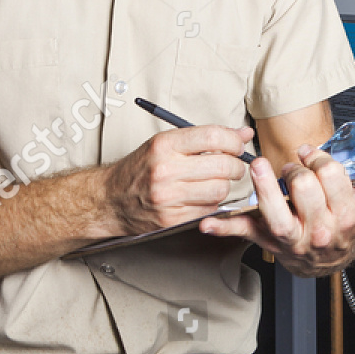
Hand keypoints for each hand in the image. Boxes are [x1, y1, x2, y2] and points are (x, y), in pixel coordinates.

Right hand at [98, 125, 251, 236]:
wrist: (111, 199)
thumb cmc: (141, 168)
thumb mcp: (166, 142)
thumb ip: (205, 137)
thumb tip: (244, 134)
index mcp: (164, 145)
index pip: (213, 137)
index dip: (234, 141)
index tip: (238, 144)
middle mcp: (165, 170)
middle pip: (222, 166)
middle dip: (236, 166)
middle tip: (233, 165)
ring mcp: (168, 197)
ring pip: (219, 190)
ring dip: (224, 186)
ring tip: (214, 181)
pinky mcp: (172, 219)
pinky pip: (209, 209)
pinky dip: (212, 203)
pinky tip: (201, 196)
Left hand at [198, 145, 354, 276]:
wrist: (331, 258)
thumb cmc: (347, 223)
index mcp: (345, 217)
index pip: (331, 175)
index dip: (320, 158)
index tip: (313, 156)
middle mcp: (318, 230)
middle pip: (304, 186)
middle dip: (298, 168)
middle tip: (296, 168)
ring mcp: (291, 238)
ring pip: (275, 213)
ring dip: (263, 187)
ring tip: (259, 168)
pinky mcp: (268, 242)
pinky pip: (245, 235)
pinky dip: (225, 228)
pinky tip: (209, 221)